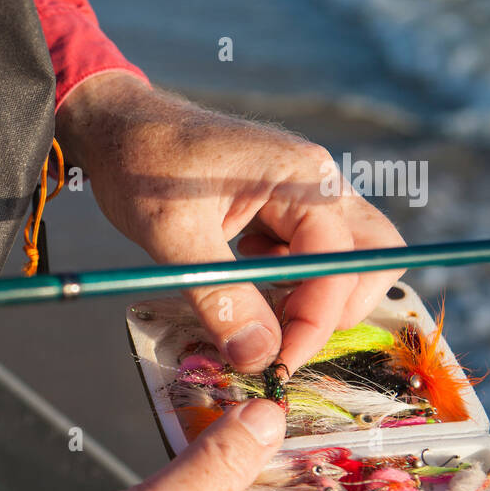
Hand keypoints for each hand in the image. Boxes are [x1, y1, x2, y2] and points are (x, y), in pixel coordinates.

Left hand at [56, 71, 405, 373]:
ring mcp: (305, 193)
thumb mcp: (171, 236)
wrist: (118, 128)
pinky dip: (291, 280)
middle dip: (336, 309)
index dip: (316, 320)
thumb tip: (260, 355)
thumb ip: (219, 296)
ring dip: (314, 296)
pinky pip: (313, 253)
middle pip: (371, 256)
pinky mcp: (285, 208)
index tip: (279, 362)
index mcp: (300, 177)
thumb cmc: (141, 164)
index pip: (341, 260)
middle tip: (282, 340)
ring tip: (258, 307)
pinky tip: (242, 275)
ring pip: (347, 257)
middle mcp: (316, 181)